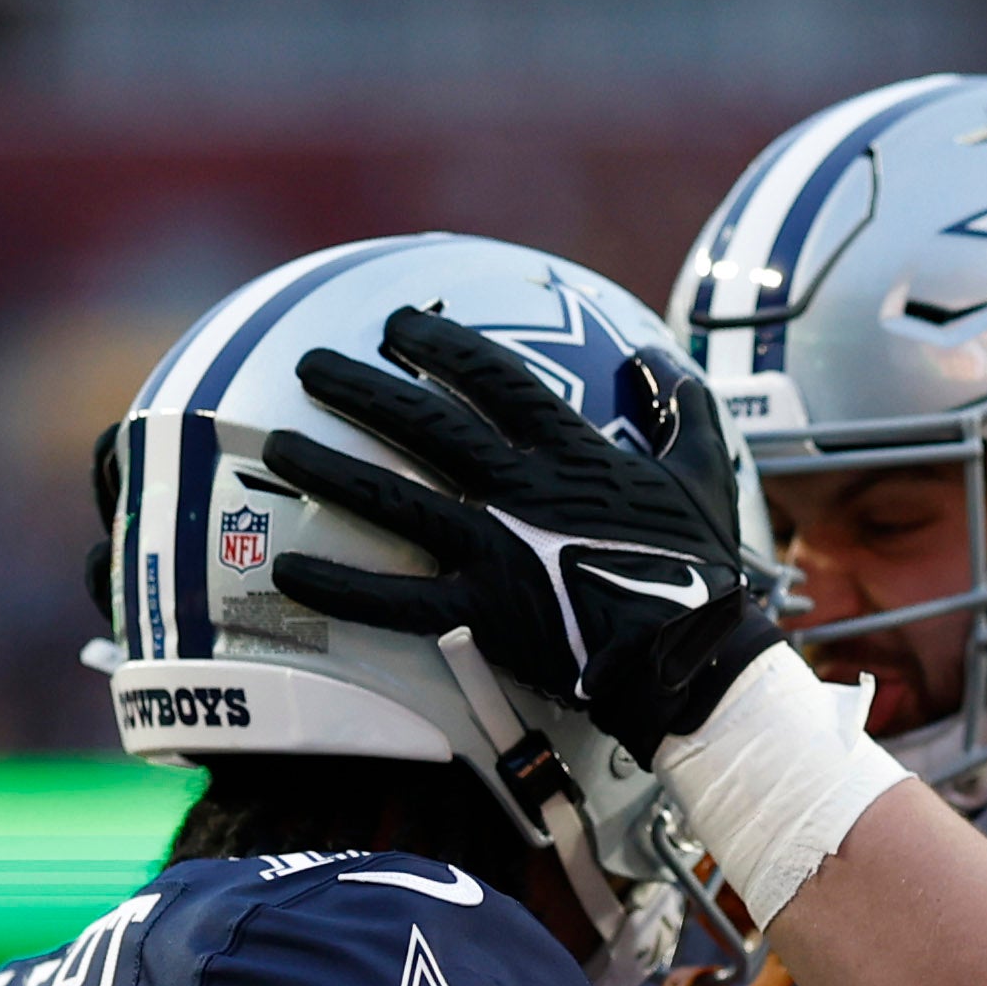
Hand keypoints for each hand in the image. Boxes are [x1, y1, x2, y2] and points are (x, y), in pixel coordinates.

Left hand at [260, 311, 784, 756]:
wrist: (692, 659)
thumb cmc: (701, 569)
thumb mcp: (707, 473)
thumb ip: (683, 409)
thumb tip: (658, 362)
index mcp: (569, 452)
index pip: (492, 378)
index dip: (440, 346)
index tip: (399, 327)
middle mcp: (518, 490)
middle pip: (424, 424)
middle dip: (362, 388)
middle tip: (312, 365)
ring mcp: (494, 551)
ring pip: (394, 498)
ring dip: (330, 468)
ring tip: (279, 444)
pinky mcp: (481, 613)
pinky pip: (396, 601)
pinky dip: (340, 589)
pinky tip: (287, 571)